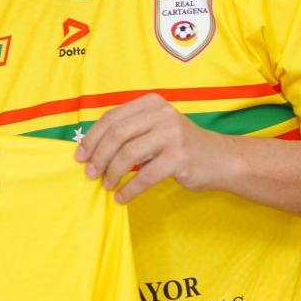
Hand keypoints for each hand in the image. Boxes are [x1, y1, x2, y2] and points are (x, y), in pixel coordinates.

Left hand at [77, 94, 235, 202]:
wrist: (220, 159)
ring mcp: (172, 135)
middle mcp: (162, 114)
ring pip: (128, 154)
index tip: (80, 155)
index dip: (92, 137)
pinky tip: (122, 197)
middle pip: (117, 134)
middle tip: (91, 173)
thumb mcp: (156, 128)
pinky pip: (145, 175)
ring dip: (112, 173)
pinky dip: (130, 189)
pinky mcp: (179, 158)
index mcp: (151, 103)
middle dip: (99, 156)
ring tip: (107, 185)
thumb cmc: (181, 146)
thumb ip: (130, 131)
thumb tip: (91, 149)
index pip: (112, 117)